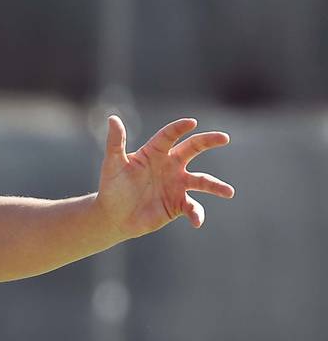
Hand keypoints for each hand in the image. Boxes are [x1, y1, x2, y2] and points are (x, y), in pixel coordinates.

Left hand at [98, 115, 234, 236]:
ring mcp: (177, 185)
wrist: (113, 216)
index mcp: (155, 152)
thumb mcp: (113, 164)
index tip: (191, 122)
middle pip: (194, 148)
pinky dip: (197, 214)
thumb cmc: (112, 187)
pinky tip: (197, 221)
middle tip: (224, 138)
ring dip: (216, 186)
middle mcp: (171, 165)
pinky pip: (192, 207)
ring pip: (202, 181)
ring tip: (229, 192)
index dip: (180, 128)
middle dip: (209, 141)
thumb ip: (115, 142)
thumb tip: (112, 118)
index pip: (170, 135)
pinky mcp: (178, 204)